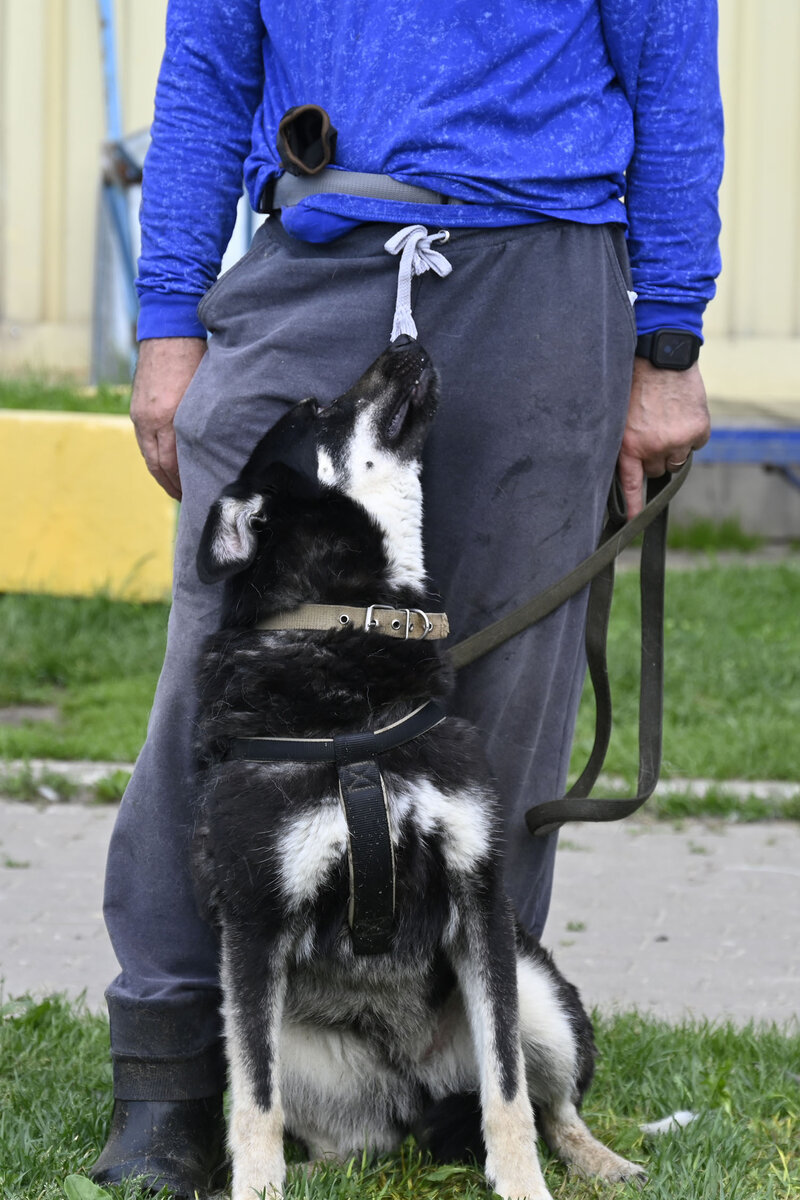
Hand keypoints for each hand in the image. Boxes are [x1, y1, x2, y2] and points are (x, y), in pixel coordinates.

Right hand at [130, 337, 206, 498]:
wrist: (170, 330)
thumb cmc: (197, 359)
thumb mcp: (207, 395)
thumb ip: (206, 425)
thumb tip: (216, 452)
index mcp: (169, 418)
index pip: (173, 464)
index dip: (185, 485)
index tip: (198, 497)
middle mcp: (150, 419)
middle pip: (159, 466)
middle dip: (173, 487)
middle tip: (189, 501)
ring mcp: (140, 414)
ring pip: (150, 456)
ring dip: (163, 475)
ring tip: (178, 489)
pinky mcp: (137, 409)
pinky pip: (145, 443)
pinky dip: (156, 458)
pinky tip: (167, 466)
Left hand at [618, 359, 709, 518]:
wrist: (662, 355)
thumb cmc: (635, 382)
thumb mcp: (619, 415)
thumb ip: (625, 442)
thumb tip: (629, 467)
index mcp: (629, 446)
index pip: (631, 486)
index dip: (633, 508)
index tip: (633, 524)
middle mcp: (654, 447)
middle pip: (657, 470)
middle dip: (655, 456)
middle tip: (651, 430)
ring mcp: (678, 440)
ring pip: (676, 459)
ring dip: (673, 446)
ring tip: (665, 419)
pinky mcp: (698, 430)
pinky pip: (696, 443)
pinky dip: (691, 432)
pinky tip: (681, 413)